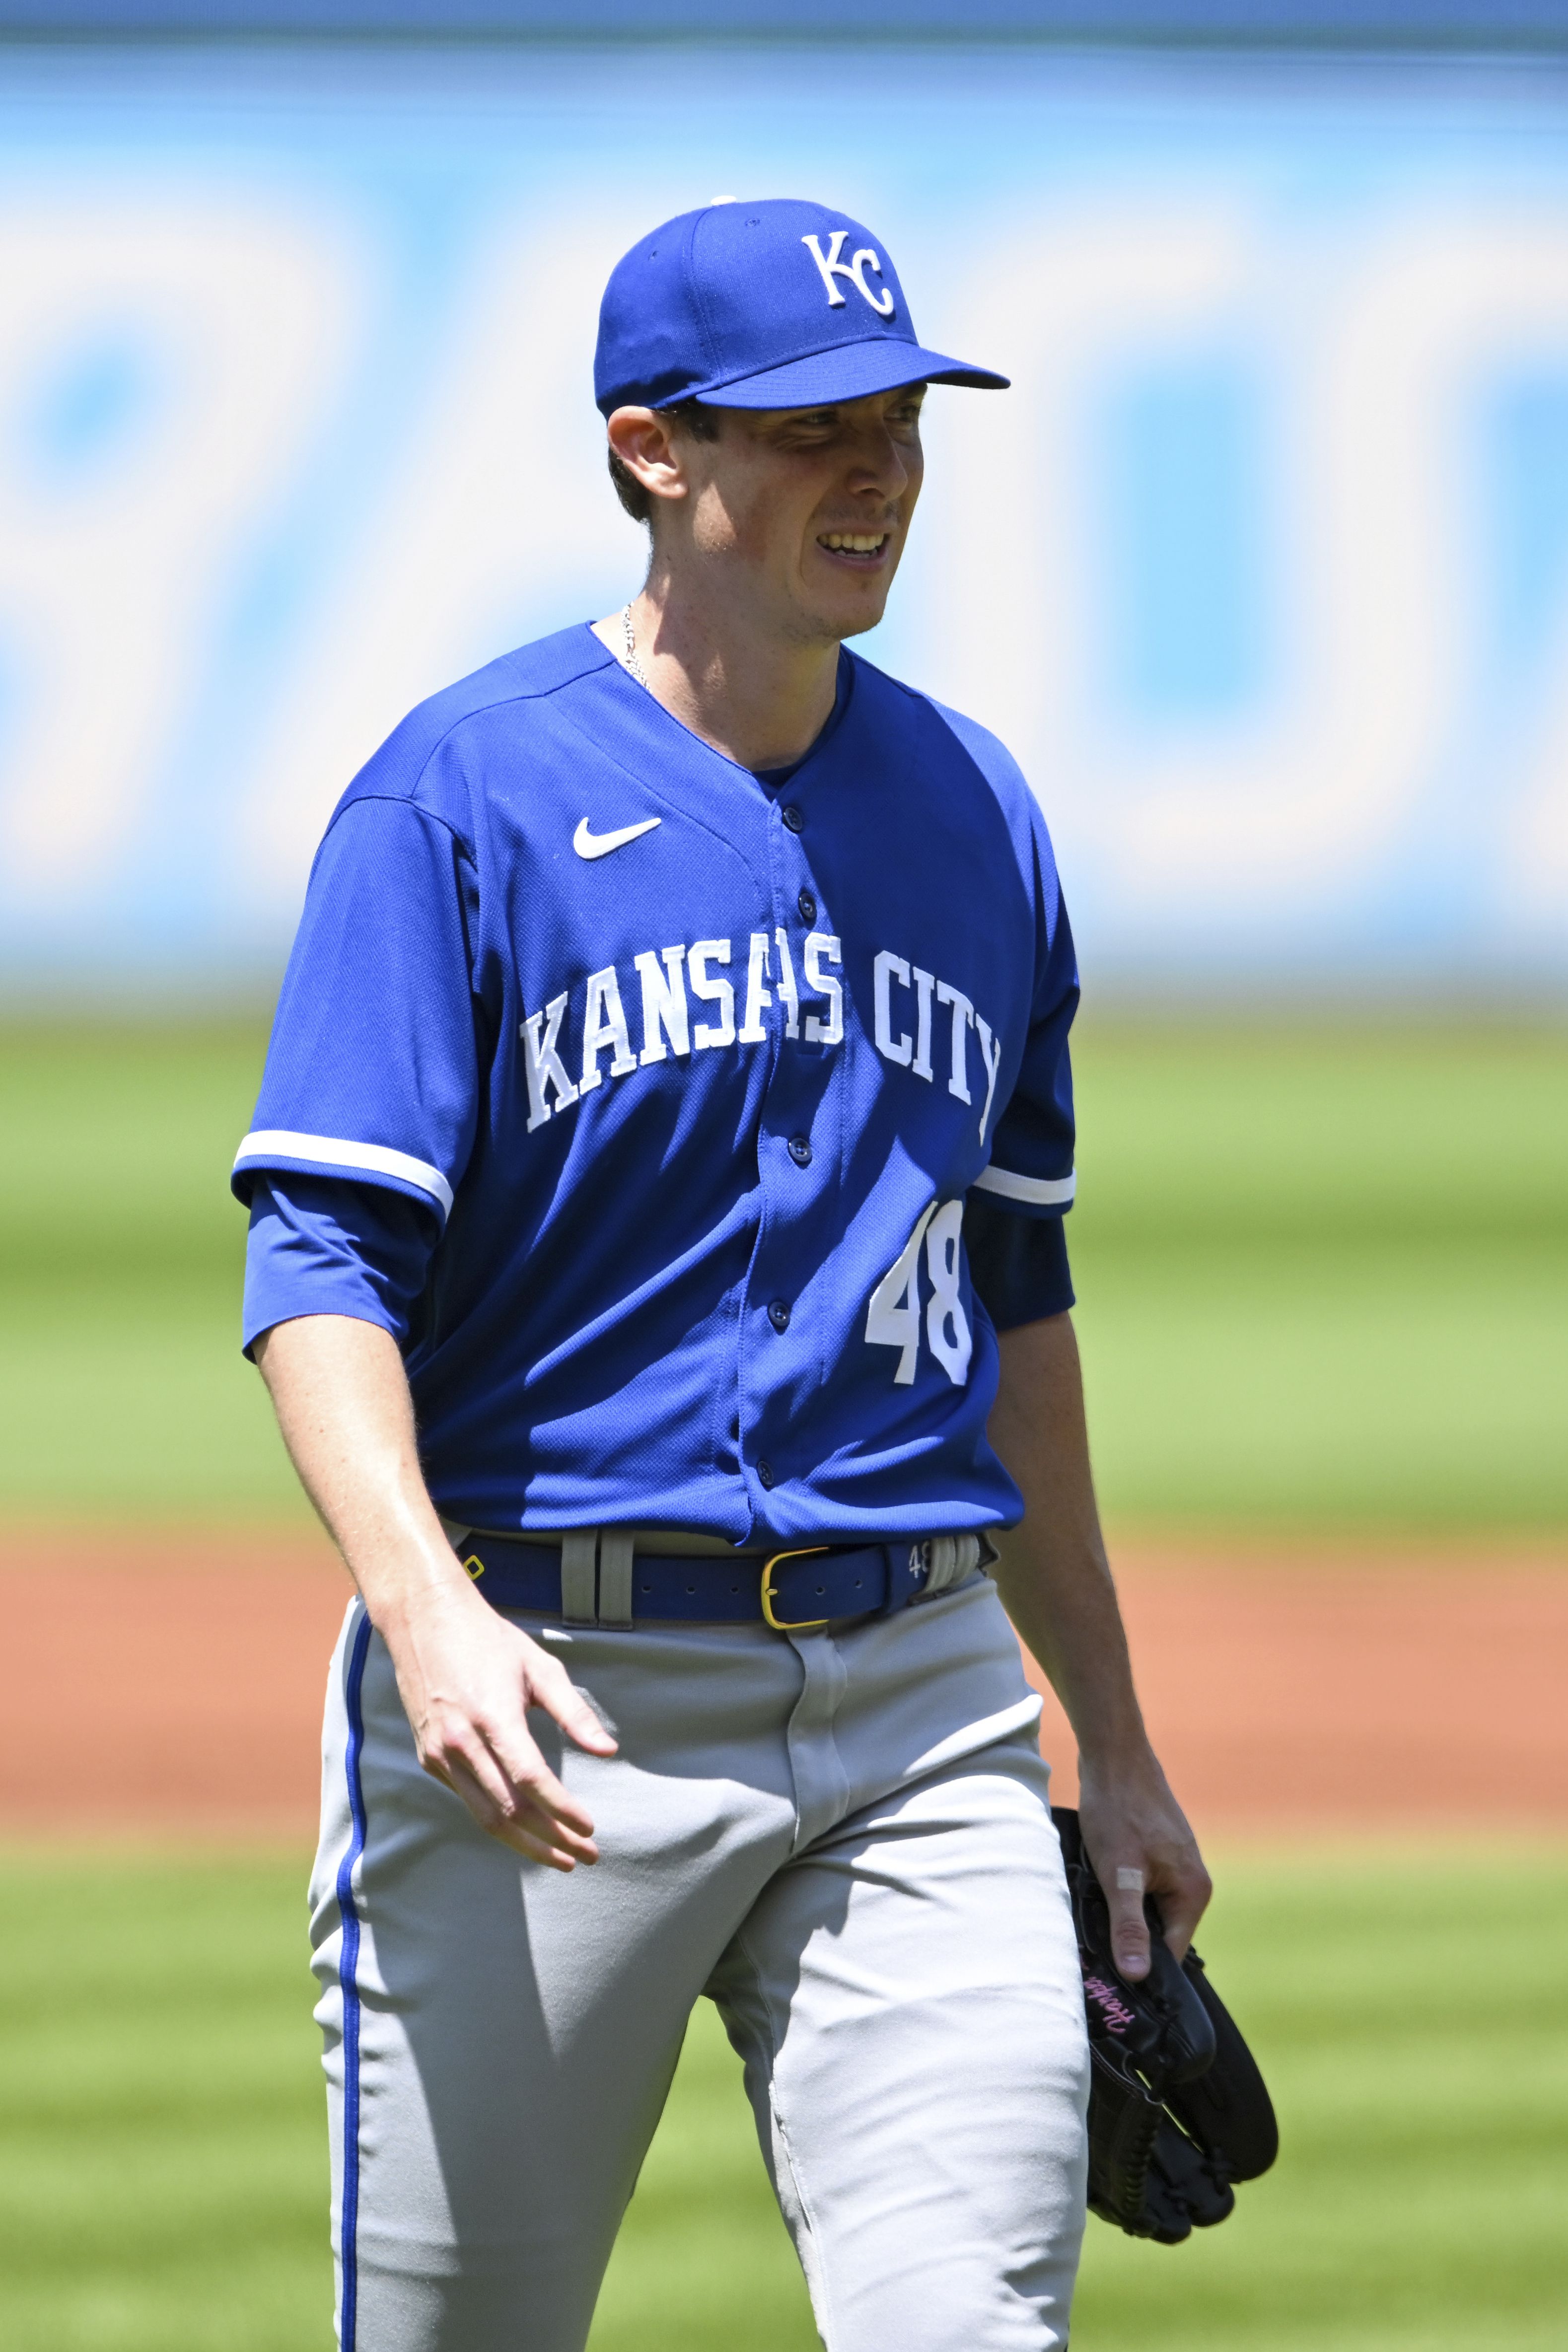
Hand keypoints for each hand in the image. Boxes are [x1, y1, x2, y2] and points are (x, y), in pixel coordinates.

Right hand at [382, 1582, 617, 1871]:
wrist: (423, 1621)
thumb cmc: (488, 1640)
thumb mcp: (539, 1667)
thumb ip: (574, 1712)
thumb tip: (608, 1750)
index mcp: (492, 1715)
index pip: (531, 1779)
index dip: (563, 1811)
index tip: (590, 1829)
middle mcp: (461, 1741)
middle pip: (508, 1810)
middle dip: (550, 1840)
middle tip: (586, 1856)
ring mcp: (440, 1754)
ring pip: (484, 1817)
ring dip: (525, 1844)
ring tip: (561, 1857)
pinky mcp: (429, 1759)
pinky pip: (468, 1801)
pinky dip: (498, 1822)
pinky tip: (525, 1829)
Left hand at [1076, 1752, 1210, 1981]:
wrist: (1113, 1753)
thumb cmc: (1118, 1809)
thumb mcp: (1119, 1874)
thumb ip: (1129, 1926)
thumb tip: (1137, 1976)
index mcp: (1193, 1893)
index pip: (1170, 1954)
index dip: (1140, 1967)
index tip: (1107, 1975)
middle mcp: (1190, 1882)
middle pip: (1158, 1932)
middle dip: (1127, 1938)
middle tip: (1091, 1939)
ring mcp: (1174, 1865)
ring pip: (1145, 1908)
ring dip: (1119, 1911)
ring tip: (1091, 1904)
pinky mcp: (1155, 1852)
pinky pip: (1138, 1886)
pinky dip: (1118, 1889)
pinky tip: (1095, 1879)